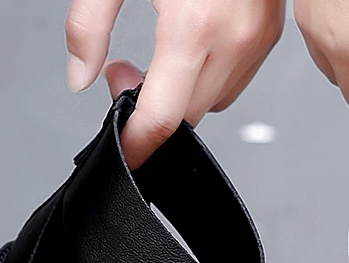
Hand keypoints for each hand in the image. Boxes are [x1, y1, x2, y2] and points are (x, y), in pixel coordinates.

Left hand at [65, 0, 285, 168]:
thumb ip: (89, 23)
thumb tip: (81, 76)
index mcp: (193, 26)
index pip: (161, 117)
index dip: (137, 145)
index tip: (125, 154)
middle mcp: (232, 41)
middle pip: (185, 117)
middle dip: (151, 107)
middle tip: (124, 70)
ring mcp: (255, 42)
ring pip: (210, 104)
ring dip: (180, 94)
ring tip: (159, 52)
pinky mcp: (268, 38)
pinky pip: (233, 82)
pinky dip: (206, 77)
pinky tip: (190, 44)